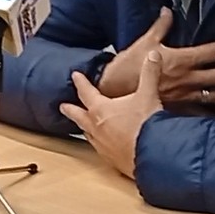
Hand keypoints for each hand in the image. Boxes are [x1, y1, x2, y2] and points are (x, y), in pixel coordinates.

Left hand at [62, 50, 163, 179]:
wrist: (151, 154)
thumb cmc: (145, 125)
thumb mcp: (148, 94)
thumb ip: (149, 73)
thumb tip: (153, 54)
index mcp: (101, 110)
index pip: (86, 92)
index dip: (80, 82)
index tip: (74, 76)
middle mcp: (96, 128)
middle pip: (78, 116)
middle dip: (70, 109)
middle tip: (62, 107)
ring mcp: (102, 145)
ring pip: (87, 134)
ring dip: (83, 127)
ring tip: (82, 126)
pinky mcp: (110, 159)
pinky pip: (99, 148)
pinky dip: (98, 143)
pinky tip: (103, 144)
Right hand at [98, 7, 214, 105]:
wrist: (114, 93)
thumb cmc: (127, 66)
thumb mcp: (145, 42)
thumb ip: (161, 27)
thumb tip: (168, 10)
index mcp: (182, 59)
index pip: (214, 52)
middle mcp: (188, 78)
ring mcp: (185, 96)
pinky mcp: (179, 109)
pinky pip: (201, 115)